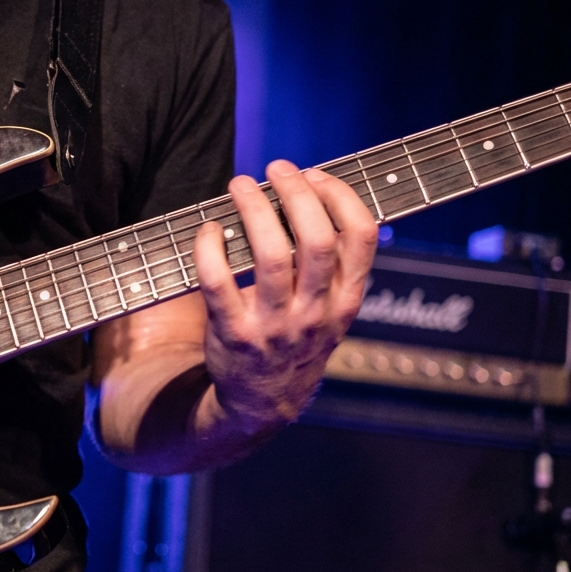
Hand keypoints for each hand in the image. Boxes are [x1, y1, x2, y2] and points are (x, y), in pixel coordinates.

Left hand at [193, 160, 377, 434]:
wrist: (262, 403)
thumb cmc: (296, 338)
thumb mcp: (332, 310)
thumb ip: (332, 263)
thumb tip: (310, 191)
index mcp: (346, 300)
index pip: (361, 237)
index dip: (340, 195)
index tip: (315, 174)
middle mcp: (316, 313)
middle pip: (316, 239)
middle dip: (295, 193)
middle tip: (275, 168)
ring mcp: (276, 326)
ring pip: (270, 255)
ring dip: (253, 209)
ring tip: (240, 185)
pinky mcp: (234, 334)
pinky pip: (218, 281)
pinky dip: (210, 247)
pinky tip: (209, 230)